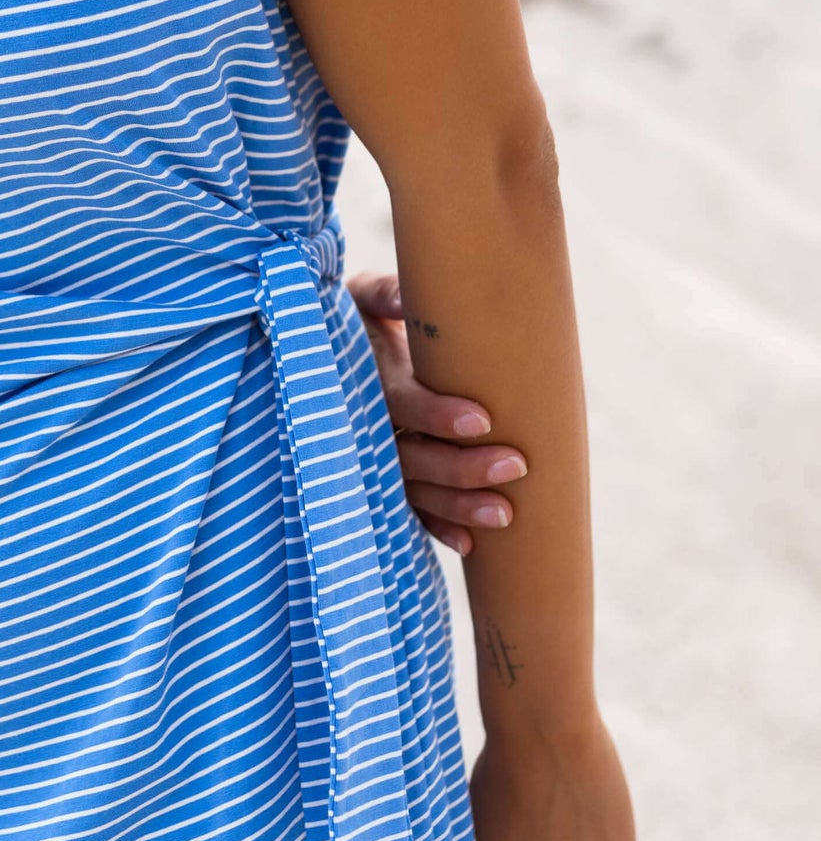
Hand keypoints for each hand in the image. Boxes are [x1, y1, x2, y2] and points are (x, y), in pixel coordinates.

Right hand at [347, 269, 528, 556]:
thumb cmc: (356, 320)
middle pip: (411, 457)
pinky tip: (469, 545)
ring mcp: (370, 459)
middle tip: (516, 466)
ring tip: (506, 515)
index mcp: (363, 379)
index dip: (436, 416)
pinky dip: (436, 528)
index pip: (400, 404)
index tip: (482, 421)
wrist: (324, 350)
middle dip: (461, 468)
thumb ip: (387, 295)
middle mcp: (362, 427)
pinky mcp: (380, 479)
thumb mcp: (360, 299)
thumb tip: (410, 297)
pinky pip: (406, 510)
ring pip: (413, 491)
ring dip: (457, 507)